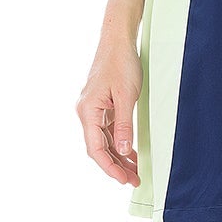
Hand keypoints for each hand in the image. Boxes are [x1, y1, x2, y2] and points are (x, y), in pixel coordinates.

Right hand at [77, 43, 141, 186]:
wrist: (117, 41)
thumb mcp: (126, 96)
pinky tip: (131, 154)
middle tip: (134, 180)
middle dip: (116, 166)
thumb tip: (121, 151)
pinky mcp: (101, 107)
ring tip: (135, 172)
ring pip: (104, 142)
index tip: (123, 180)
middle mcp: (86, 113)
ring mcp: (93, 110)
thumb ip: (124, 126)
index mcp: (88, 111)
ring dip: (118, 157)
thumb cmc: (121, 63)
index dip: (109, 167)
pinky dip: (119, 144)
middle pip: (98, 148)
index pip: (95, 148)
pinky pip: (108, 131)